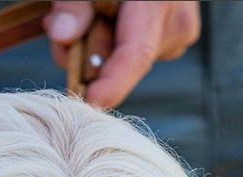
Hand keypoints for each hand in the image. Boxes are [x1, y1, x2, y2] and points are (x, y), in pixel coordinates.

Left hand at [43, 1, 201, 107]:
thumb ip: (73, 2)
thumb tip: (63, 36)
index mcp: (158, 2)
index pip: (135, 54)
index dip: (111, 83)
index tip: (89, 100)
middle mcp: (177, 22)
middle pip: (123, 62)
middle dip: (87, 54)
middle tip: (66, 28)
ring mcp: (180, 34)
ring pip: (126, 61)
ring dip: (100, 46)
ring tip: (96, 12)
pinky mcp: (176, 39)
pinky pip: (136, 54)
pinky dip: (114, 42)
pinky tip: (113, 18)